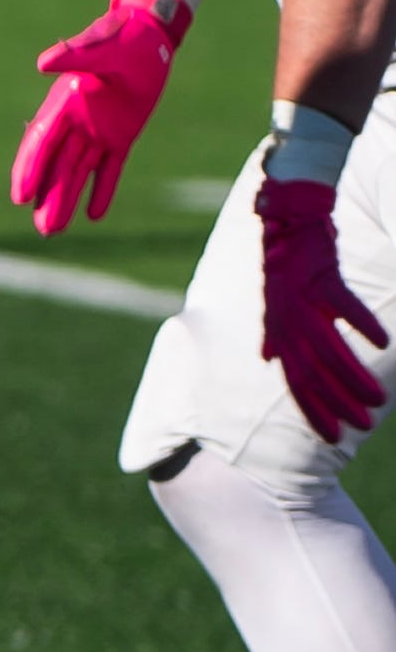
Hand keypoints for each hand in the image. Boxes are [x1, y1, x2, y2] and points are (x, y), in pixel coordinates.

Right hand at [11, 0, 191, 234]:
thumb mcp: (101, 45)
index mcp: (64, 102)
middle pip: (57, 166)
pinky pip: (108, 169)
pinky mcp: (120, 136)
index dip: (29, 169)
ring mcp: (97, 130)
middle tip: (43, 229)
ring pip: (78, 172)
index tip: (20, 196)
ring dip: (65, 199)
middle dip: (47, 196)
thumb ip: (75, 56)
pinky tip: (93, 215)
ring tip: (54, 229)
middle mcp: (75, 121)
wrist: (148, 34)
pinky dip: (101, 190)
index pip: (41, 142)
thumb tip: (43, 63)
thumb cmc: (123, 36)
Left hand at [256, 176, 388, 442]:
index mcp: (277, 328)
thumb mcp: (274, 301)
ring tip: (377, 400)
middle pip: (309, 372)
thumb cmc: (286, 260)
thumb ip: (273, 332)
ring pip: (327, 347)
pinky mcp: (319, 274)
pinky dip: (361, 324)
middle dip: (334, 404)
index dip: (312, 410)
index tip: (333, 438)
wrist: (287, 212)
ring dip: (352, 377)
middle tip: (359, 428)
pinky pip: (342, 304)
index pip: (293, 381)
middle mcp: (285, 318)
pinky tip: (384, 343)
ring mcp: (300, 297)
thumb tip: (268, 359)